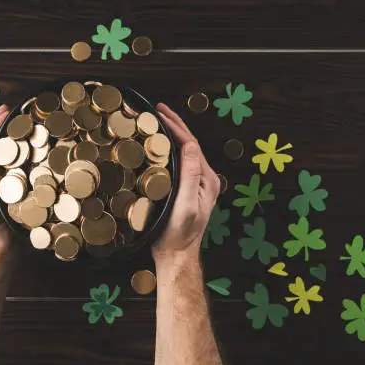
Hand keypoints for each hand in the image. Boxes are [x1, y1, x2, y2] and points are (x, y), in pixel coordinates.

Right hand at [152, 103, 219, 266]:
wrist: (176, 255)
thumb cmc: (180, 234)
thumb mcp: (187, 204)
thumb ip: (190, 175)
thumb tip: (189, 145)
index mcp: (207, 180)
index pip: (192, 145)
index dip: (177, 127)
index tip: (160, 113)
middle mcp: (203, 179)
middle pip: (189, 145)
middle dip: (175, 125)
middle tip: (158, 109)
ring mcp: (194, 185)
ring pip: (183, 152)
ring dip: (172, 135)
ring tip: (158, 122)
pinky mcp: (184, 191)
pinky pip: (177, 163)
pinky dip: (168, 149)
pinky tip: (158, 147)